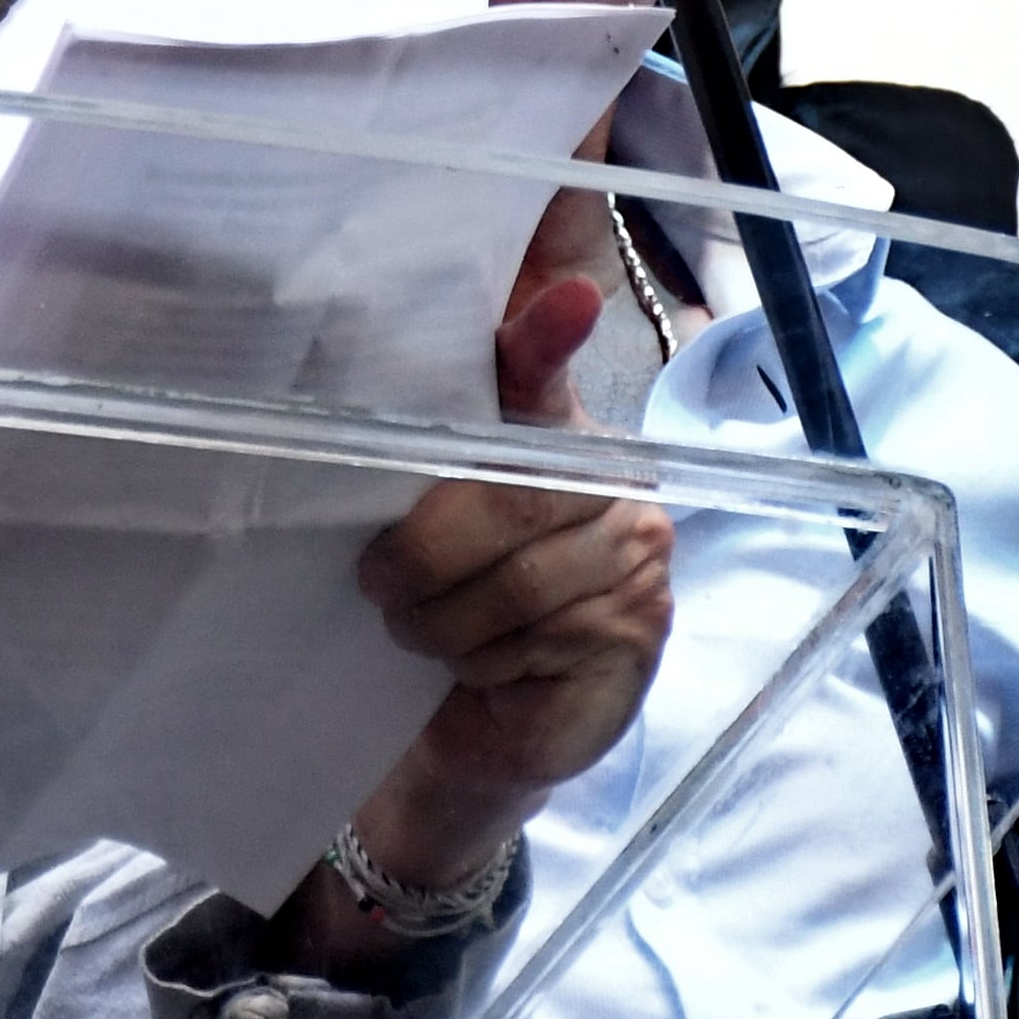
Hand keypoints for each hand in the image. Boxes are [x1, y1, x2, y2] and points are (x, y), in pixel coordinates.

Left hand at [349, 277, 675, 848]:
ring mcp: (638, 553)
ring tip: (419, 628)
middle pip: (510, 497)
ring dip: (442, 620)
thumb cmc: (456, 599)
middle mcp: (613, 477)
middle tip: (378, 581)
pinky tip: (479, 664)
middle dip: (423, 554)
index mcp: (554, 429)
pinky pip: (541, 638)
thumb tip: (394, 379)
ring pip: (518, 583)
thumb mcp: (424, 518)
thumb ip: (420, 449)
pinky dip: (484, 661)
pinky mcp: (639, 626)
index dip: (548, 334)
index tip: (566, 296)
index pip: (545, 369)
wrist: (493, 722)